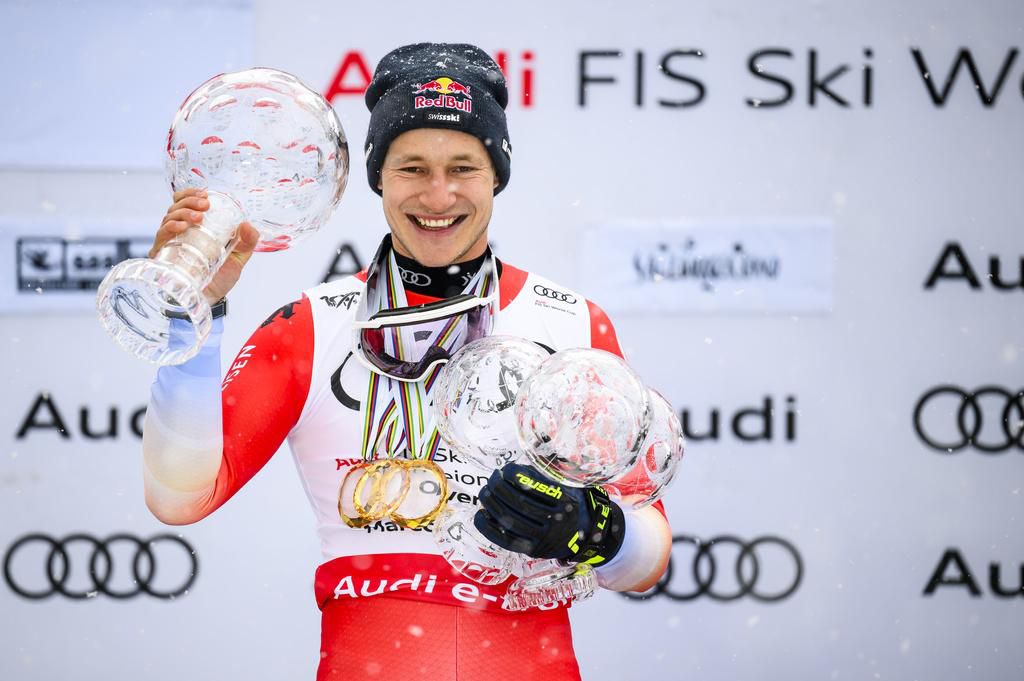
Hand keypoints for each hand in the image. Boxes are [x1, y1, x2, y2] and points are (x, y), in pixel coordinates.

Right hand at [150, 188, 259, 303]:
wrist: (208, 301)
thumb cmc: (219, 279)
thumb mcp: (238, 259)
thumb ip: (247, 243)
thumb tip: (249, 225)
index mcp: (195, 229)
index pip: (185, 203)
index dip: (191, 194)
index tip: (205, 194)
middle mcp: (179, 233)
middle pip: (176, 207)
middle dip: (189, 200)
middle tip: (205, 205)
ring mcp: (169, 243)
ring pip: (168, 217)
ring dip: (182, 212)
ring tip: (198, 216)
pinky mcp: (162, 255)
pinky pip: (161, 236)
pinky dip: (170, 227)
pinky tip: (182, 226)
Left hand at [474, 463, 625, 565]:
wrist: (580, 536)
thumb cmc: (567, 504)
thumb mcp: (565, 486)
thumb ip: (542, 476)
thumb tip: (511, 468)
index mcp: (565, 501)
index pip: (534, 486)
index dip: (515, 476)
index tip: (505, 469)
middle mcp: (556, 521)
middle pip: (519, 503)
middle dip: (499, 488)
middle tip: (491, 479)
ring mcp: (543, 538)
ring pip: (510, 520)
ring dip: (492, 504)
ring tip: (484, 492)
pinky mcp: (532, 550)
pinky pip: (505, 540)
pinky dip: (489, 527)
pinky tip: (481, 515)